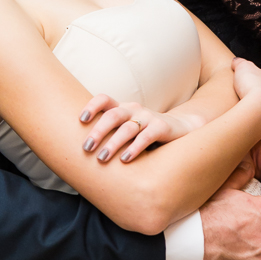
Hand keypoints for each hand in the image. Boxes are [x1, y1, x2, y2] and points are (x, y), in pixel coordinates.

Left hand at [79, 94, 195, 162]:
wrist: (180, 128)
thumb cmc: (145, 131)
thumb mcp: (127, 127)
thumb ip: (110, 132)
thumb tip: (80, 150)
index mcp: (122, 108)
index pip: (104, 99)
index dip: (91, 106)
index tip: (81, 120)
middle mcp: (134, 110)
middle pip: (112, 116)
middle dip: (97, 132)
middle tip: (86, 148)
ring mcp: (148, 117)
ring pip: (127, 128)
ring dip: (113, 144)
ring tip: (101, 158)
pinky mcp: (162, 128)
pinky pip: (146, 137)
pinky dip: (134, 148)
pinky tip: (125, 159)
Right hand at [231, 57, 260, 116]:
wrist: (258, 105)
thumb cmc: (250, 84)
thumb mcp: (242, 66)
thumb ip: (239, 62)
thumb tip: (235, 61)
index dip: (253, 75)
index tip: (244, 77)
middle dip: (257, 90)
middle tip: (245, 92)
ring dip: (258, 103)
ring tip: (246, 105)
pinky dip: (258, 115)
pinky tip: (250, 116)